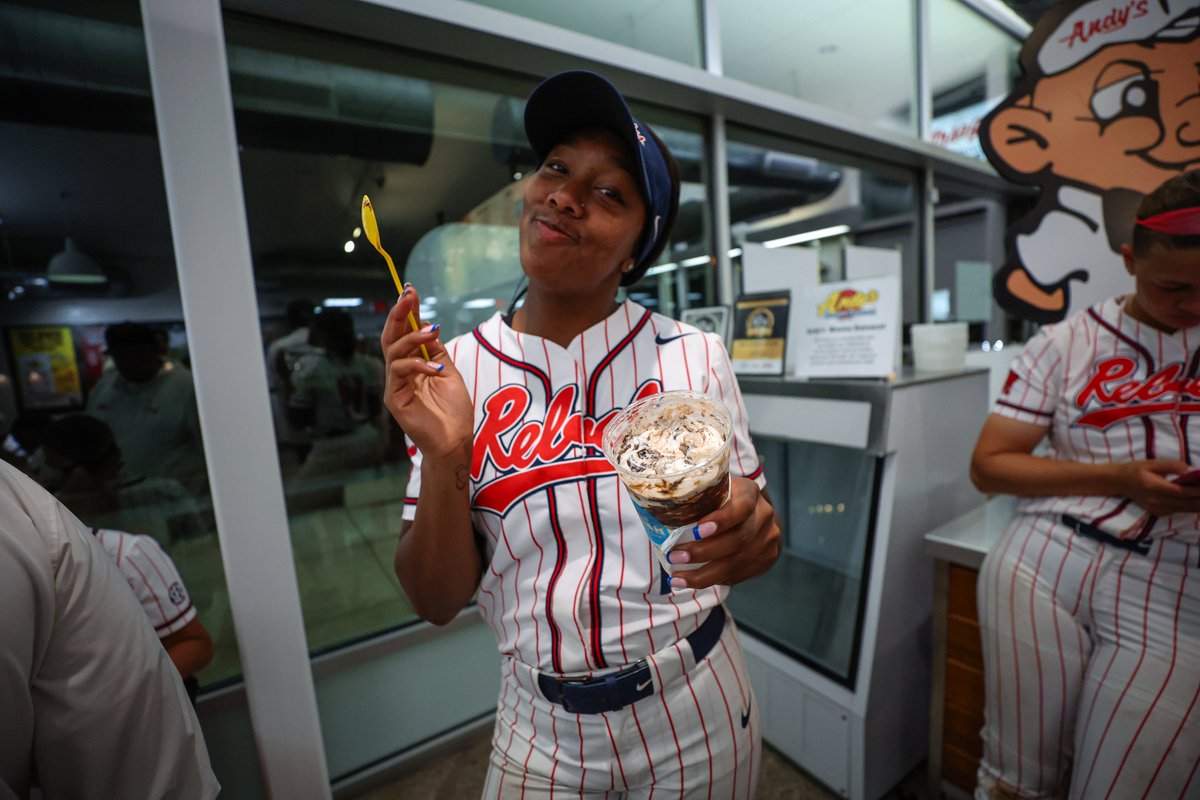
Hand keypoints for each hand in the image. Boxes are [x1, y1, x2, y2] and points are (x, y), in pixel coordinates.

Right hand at [381, 285, 473, 459]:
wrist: (454, 440)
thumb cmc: (452, 410)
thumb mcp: (448, 372)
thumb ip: (436, 351)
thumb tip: (429, 325)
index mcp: (412, 364)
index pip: (404, 332)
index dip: (406, 311)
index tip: (410, 290)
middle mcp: (399, 371)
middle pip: (391, 336)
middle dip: (400, 313)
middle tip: (408, 295)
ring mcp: (394, 384)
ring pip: (393, 350)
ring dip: (413, 337)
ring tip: (433, 332)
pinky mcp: (394, 397)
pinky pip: (399, 371)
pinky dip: (417, 364)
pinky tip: (435, 368)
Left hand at [664, 477, 781, 589]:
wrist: (756, 514)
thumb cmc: (723, 501)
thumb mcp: (715, 491)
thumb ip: (697, 497)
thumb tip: (656, 509)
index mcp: (750, 493)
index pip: (740, 506)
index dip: (721, 520)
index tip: (696, 531)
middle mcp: (764, 515)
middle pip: (738, 539)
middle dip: (703, 552)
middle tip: (675, 557)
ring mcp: (768, 539)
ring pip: (737, 562)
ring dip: (704, 574)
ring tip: (678, 578)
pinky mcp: (768, 558)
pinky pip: (740, 574)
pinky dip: (716, 580)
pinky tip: (695, 581)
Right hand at [1112, 459, 1199, 516]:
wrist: (1119, 482)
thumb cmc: (1136, 470)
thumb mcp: (1153, 463)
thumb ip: (1173, 466)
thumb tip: (1192, 470)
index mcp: (1154, 486)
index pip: (1182, 491)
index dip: (1198, 490)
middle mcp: (1156, 501)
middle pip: (1187, 504)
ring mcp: (1157, 509)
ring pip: (1185, 510)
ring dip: (1199, 504)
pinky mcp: (1159, 513)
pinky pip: (1179, 511)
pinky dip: (1191, 507)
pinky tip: (1198, 501)